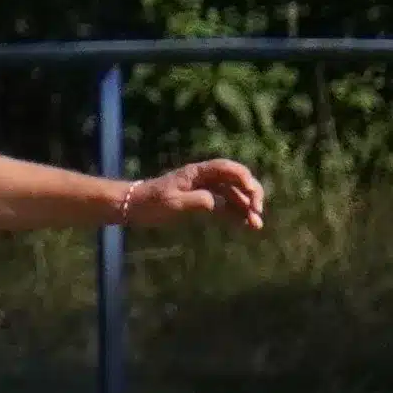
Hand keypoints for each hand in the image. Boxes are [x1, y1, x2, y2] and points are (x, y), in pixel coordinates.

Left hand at [126, 159, 268, 230]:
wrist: (135, 206)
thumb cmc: (151, 202)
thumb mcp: (173, 203)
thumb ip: (197, 201)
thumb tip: (219, 203)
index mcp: (197, 172)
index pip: (226, 168)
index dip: (242, 177)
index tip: (252, 193)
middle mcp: (204, 178)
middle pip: (235, 179)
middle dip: (250, 193)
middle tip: (258, 211)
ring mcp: (205, 189)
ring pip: (233, 194)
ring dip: (246, 207)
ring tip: (256, 224)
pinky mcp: (203, 201)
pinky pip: (225, 205)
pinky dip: (236, 213)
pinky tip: (245, 224)